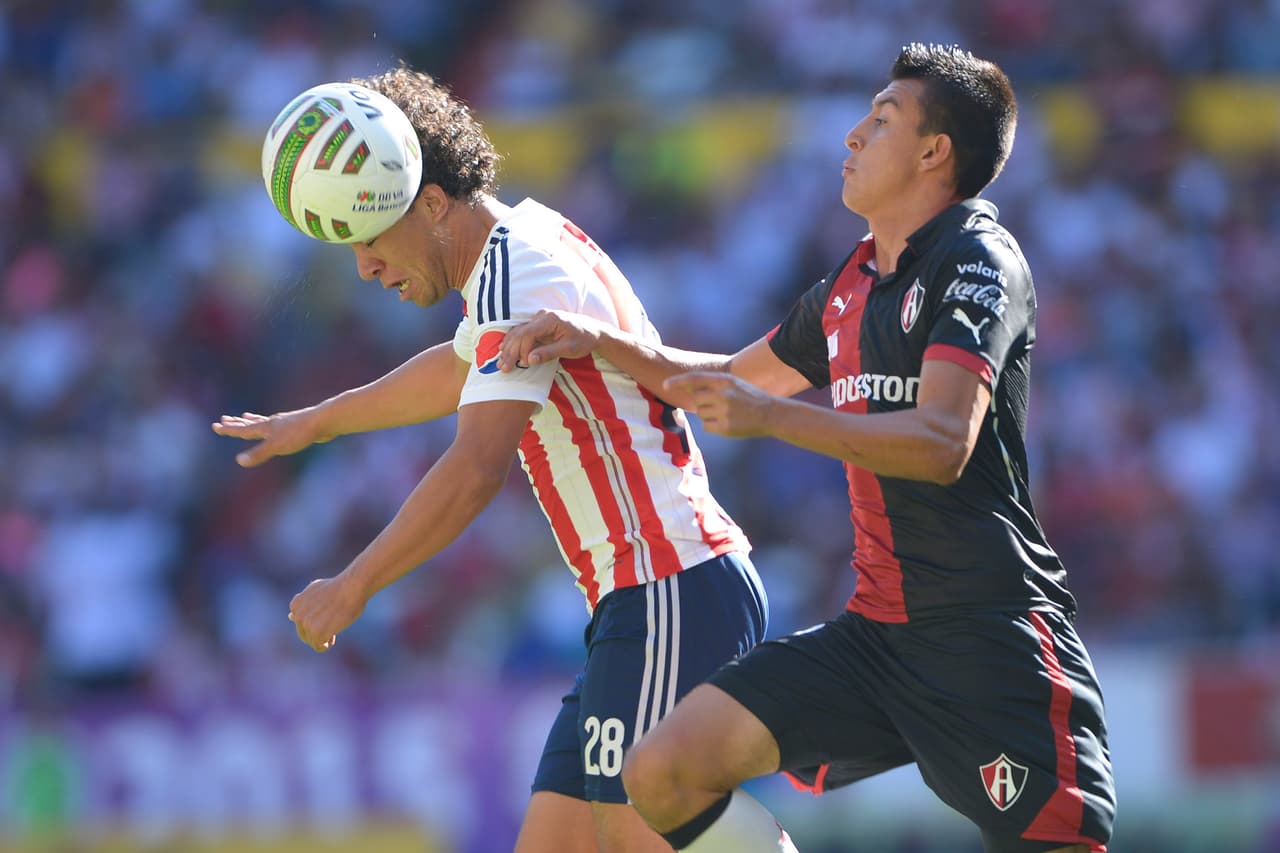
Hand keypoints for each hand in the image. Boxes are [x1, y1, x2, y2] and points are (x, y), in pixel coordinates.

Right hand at [211, 408, 328, 466]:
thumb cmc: (299, 434)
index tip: (215, 425)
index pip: (243, 429)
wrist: (324, 421)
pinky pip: (278, 426)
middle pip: (250, 423)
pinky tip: (277, 425)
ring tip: (245, 415)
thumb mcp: (276, 446)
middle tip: (224, 418)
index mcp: (266, 427)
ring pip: (264, 422)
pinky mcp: (296, 427)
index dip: (229, 429)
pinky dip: (271, 425)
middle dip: (236, 423)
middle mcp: (273, 423)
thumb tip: (239, 461)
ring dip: (252, 420)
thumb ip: (259, 453)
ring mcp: (284, 424)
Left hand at [288, 574, 367, 651]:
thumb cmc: (338, 588)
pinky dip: (325, 646)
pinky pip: (318, 647)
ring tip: (334, 629)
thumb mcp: (315, 591)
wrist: (351, 587)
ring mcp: (307, 624)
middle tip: (332, 624)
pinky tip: (333, 637)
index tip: (326, 616)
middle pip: (304, 634)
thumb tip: (290, 617)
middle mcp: (299, 615)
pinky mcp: (318, 633)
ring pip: (312, 641)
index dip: (314, 621)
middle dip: (317, 632)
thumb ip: (303, 604)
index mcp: (296, 604)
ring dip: (322, 638)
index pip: (300, 622)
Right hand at [497, 309, 604, 370]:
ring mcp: (539, 319)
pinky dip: (512, 342)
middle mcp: (542, 316)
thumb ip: (549, 353)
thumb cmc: (584, 339)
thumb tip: (529, 360)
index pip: (529, 333)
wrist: (593, 332)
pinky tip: (503, 350)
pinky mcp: (538, 325)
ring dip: (508, 347)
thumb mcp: (569, 349)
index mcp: (550, 319)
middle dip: (510, 351)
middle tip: (503, 367)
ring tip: (501, 362)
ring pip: (518, 332)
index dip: (522, 350)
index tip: (524, 364)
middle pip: (520, 333)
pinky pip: (521, 332)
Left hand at [662, 372, 776, 437]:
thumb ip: (712, 385)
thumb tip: (687, 389)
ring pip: (701, 414)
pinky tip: (727, 423)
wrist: (770, 414)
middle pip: (696, 399)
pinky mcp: (724, 428)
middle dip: (702, 403)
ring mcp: (723, 412)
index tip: (665, 385)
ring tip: (727, 413)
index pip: (694, 379)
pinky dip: (713, 426)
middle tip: (719, 404)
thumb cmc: (749, 398)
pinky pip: (707, 427)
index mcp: (724, 381)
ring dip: (708, 415)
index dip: (678, 381)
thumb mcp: (733, 384)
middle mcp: (722, 395)